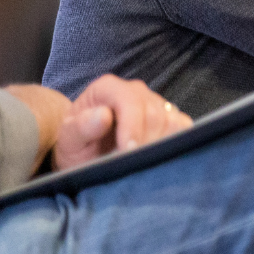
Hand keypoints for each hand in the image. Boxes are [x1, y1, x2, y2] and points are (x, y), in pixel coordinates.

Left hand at [54, 75, 192, 169]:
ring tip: (142, 164)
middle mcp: (136, 90)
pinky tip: (158, 157)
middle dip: (147, 142)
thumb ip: (81, 127)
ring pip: (172, 121)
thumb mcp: (69, 140)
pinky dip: (175, 143)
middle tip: (134, 166)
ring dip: (160, 146)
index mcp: (108, 88)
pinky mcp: (170, 117)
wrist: (86, 150)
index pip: (130, 101)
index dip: (133, 127)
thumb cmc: (76, 144)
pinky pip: (184, 128)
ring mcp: (156, 102)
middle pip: (154, 113)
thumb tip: (103, 115)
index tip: (128, 152)